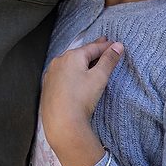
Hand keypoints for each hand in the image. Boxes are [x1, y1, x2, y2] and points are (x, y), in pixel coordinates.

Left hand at [40, 38, 122, 158]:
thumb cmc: (81, 98)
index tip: (112, 43)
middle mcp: (59, 61)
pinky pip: (62, 73)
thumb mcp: (99, 77)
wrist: (62, 122)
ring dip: (80, 60)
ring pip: (69, 63)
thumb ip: (108, 60)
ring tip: (89, 59)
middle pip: (79, 53)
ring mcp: (51, 73)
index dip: (104, 46)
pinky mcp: (48, 85)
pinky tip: (73, 75)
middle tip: (102, 45)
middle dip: (92, 51)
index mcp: (72, 56)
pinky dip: (70, 71)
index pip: (92, 48)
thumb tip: (117, 46)